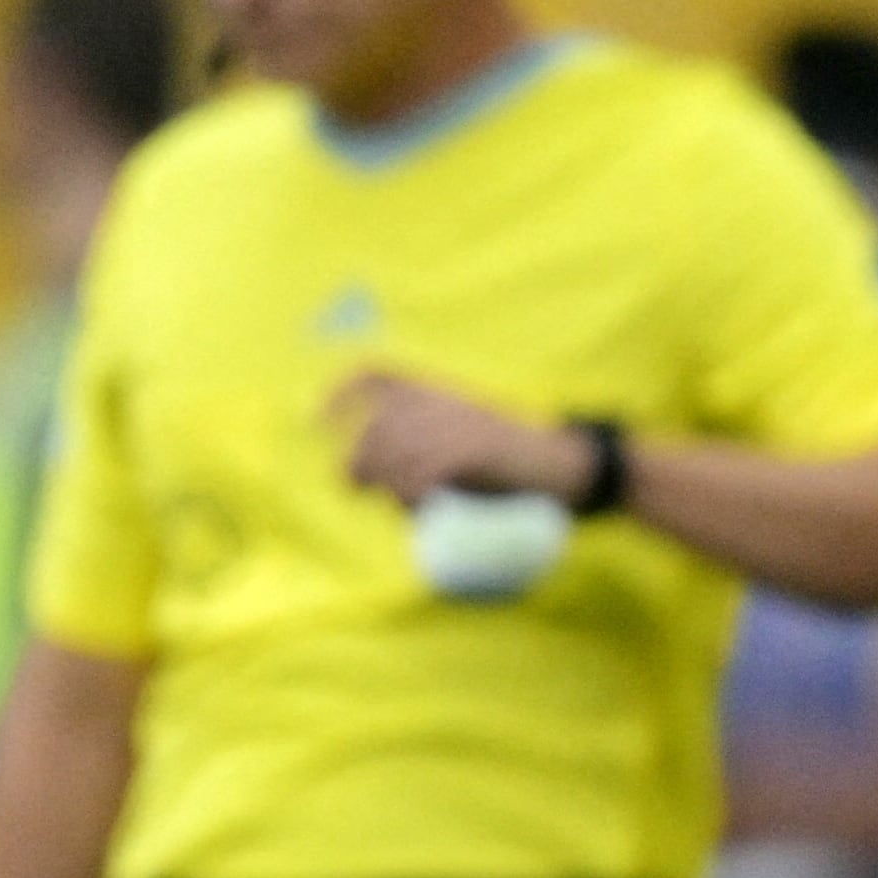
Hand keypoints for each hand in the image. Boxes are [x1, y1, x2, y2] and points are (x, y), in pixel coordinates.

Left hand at [334, 371, 591, 506]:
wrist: (562, 464)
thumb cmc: (508, 463)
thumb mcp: (459, 441)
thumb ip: (416, 449)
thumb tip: (366, 478)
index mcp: (437, 392)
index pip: (376, 375)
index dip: (340, 393)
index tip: (314, 420)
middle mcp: (443, 400)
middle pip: (376, 426)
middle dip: (359, 459)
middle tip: (357, 487)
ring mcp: (458, 422)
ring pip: (395, 450)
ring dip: (385, 480)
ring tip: (398, 499)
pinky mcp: (475, 448)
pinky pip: (424, 470)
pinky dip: (413, 491)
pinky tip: (419, 503)